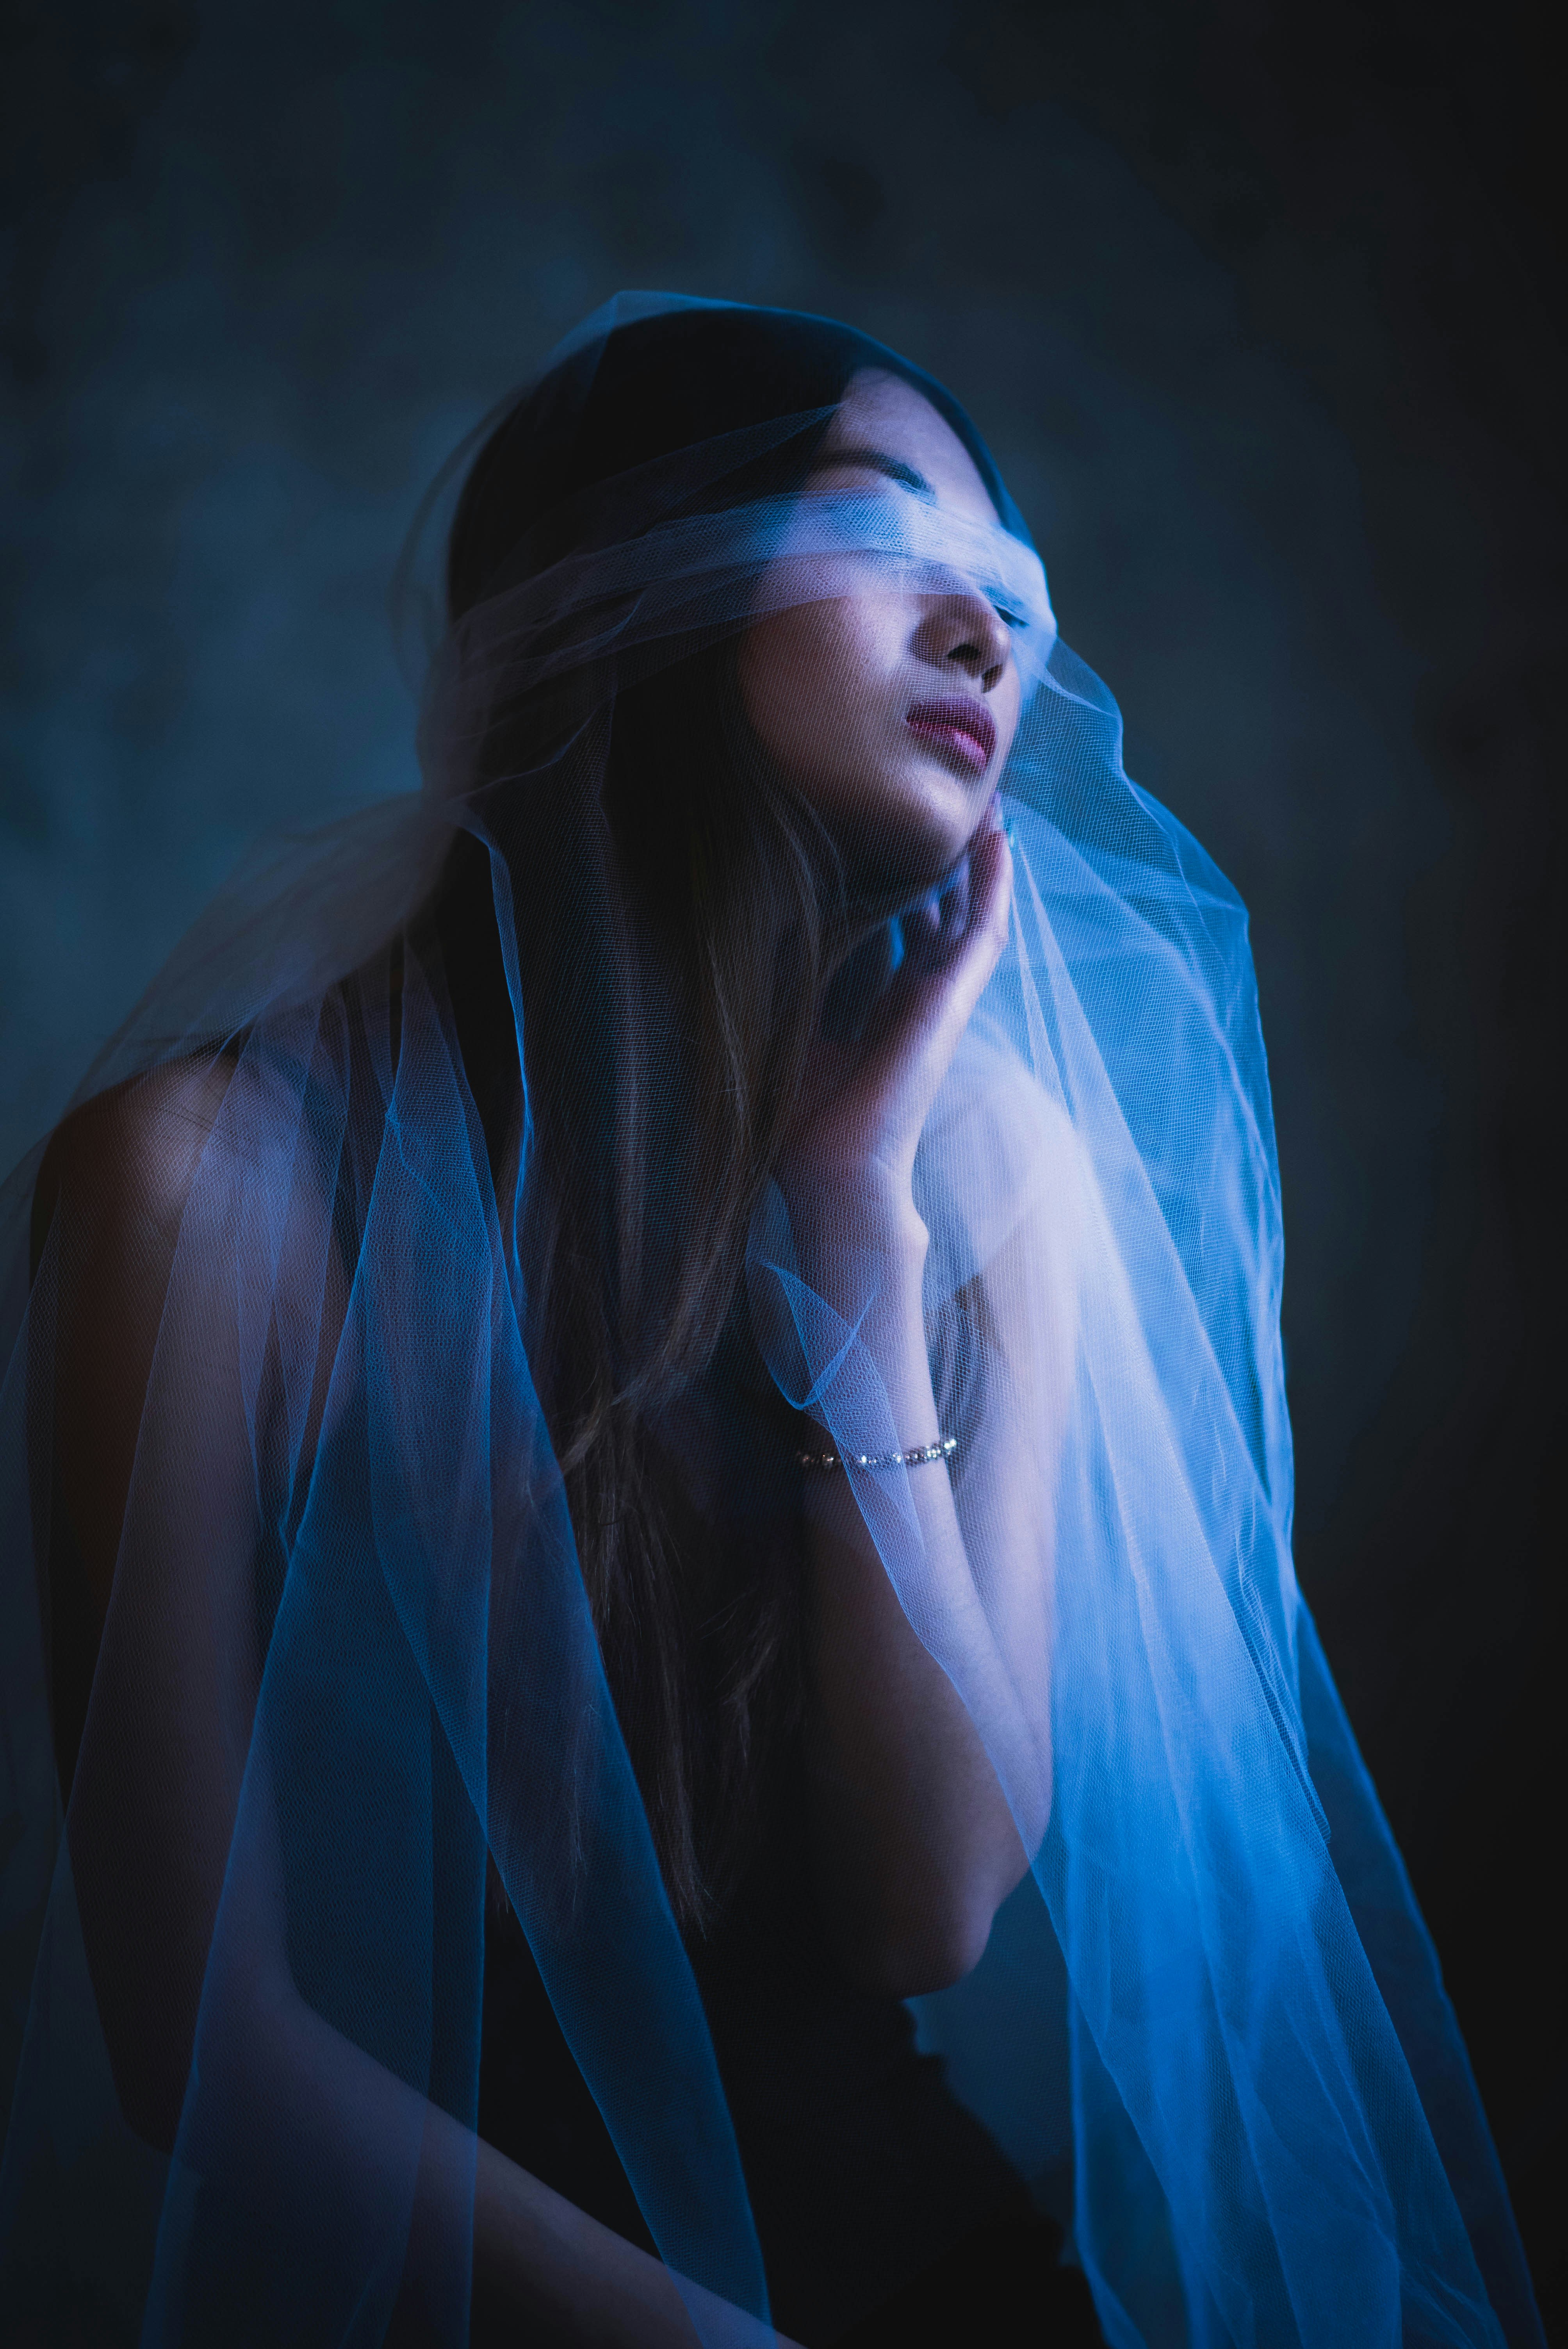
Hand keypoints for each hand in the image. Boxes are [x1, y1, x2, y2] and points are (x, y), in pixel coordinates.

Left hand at [777, 796, 1012, 1249]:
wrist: (833, 1172)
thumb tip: (739, 917)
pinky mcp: (952, 1001)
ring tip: (982, 792)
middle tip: (938, 787)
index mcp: (871, 997)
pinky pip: (983, 932)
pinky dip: (994, 886)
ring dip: (974, 852)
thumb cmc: (797, 1118)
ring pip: (966, 907)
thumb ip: (776, 977)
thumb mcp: (777, 1025)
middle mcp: (909, 990)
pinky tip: (1000, 840)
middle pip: (933, 902)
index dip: (889, 867)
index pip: (888, 917)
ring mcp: (936, 995)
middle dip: (935, 848)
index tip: (879, 814)